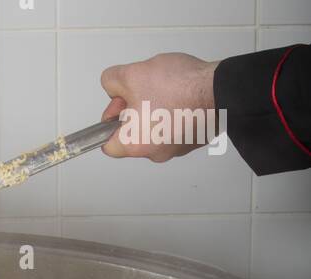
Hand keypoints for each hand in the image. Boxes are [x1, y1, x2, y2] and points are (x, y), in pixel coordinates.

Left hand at [100, 53, 218, 161]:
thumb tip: (113, 87)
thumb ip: (112, 81)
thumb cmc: (181, 87)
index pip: (108, 145)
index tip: (120, 103)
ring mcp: (176, 148)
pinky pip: (175, 127)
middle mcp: (155, 153)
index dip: (110, 120)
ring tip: (167, 89)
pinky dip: (175, 112)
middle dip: (135, 110)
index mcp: (135, 144)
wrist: (220, 89)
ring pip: (155, 130)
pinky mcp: (193, 140)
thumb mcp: (132, 74)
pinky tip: (182, 94)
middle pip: (133, 134)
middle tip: (145, 89)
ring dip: (156, 109)